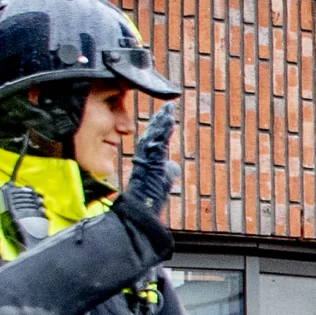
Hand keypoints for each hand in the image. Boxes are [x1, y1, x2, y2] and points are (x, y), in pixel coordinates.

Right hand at [123, 101, 182, 215]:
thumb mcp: (162, 182)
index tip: (164, 116)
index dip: (159, 128)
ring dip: (163, 121)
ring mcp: (146, 157)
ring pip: (154, 134)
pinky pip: (158, 141)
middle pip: (153, 133)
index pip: (153, 140)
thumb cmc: (150, 198)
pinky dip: (163, 130)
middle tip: (169, 107)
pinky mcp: (150, 159)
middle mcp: (144, 155)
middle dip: (160, 120)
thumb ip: (168, 172)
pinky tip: (169, 120)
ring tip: (170, 109)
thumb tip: (173, 166)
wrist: (141, 208)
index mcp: (147, 160)